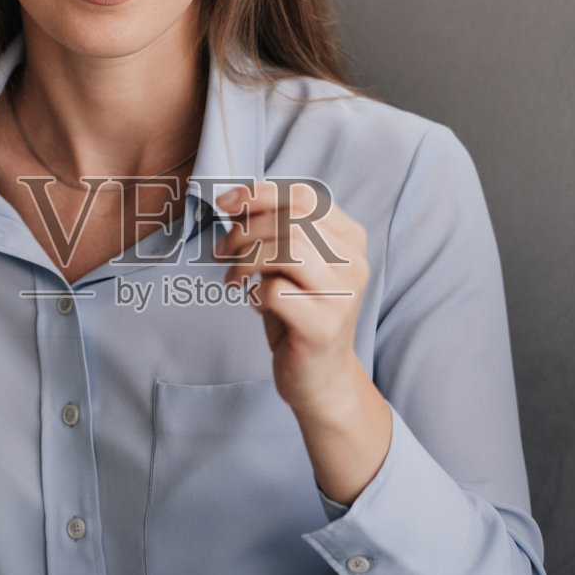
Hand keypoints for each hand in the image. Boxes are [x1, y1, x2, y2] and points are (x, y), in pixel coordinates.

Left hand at [214, 181, 390, 503]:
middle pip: (293, 220)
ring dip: (247, 258)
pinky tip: (254, 304)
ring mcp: (341, 296)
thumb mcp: (290, 267)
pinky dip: (254, 293)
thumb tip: (234, 201)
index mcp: (350, 242)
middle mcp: (353, 265)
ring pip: (289, 248)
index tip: (226, 203)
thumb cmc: (299, 316)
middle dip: (247, 229)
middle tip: (222, 250)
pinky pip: (276, 290)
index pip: (306, 198)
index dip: (260, 194)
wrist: (320, 380)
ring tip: (233, 277)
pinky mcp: (323, 326)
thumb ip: (274, 233)